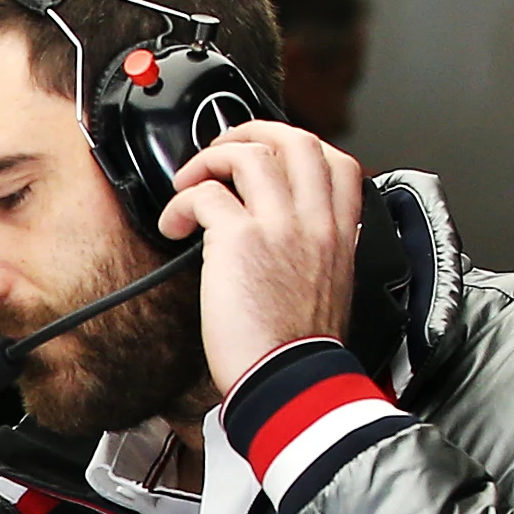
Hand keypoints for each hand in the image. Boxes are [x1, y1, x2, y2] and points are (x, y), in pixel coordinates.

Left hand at [158, 121, 367, 399]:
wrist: (290, 381)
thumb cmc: (299, 350)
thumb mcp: (331, 289)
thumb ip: (316, 252)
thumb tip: (286, 239)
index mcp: (340, 233)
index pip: (338, 162)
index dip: (300, 146)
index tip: (271, 156)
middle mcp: (315, 220)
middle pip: (295, 139)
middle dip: (252, 133)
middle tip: (223, 151)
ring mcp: (280, 225)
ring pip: (248, 154)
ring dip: (209, 159)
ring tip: (190, 183)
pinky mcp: (239, 239)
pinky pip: (204, 194)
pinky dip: (181, 202)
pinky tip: (173, 225)